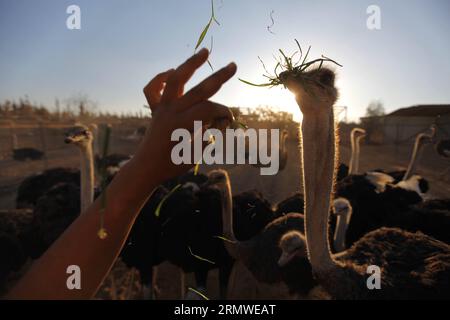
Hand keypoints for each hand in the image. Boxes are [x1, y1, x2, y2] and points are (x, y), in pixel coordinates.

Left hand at [135, 48, 236, 183]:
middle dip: (218, 77)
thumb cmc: (171, 165)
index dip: (223, 112)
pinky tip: (172, 72)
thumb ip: (207, 137)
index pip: (209, 109)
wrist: (145, 168)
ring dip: (190, 64)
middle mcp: (171, 112)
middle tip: (233, 65)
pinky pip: (153, 89)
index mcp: (181, 125)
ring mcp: (161, 108)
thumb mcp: (194, 155)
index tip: (228, 121)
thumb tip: (216, 122)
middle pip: (198, 90)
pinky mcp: (154, 109)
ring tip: (204, 51)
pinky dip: (161, 78)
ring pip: (175, 80)